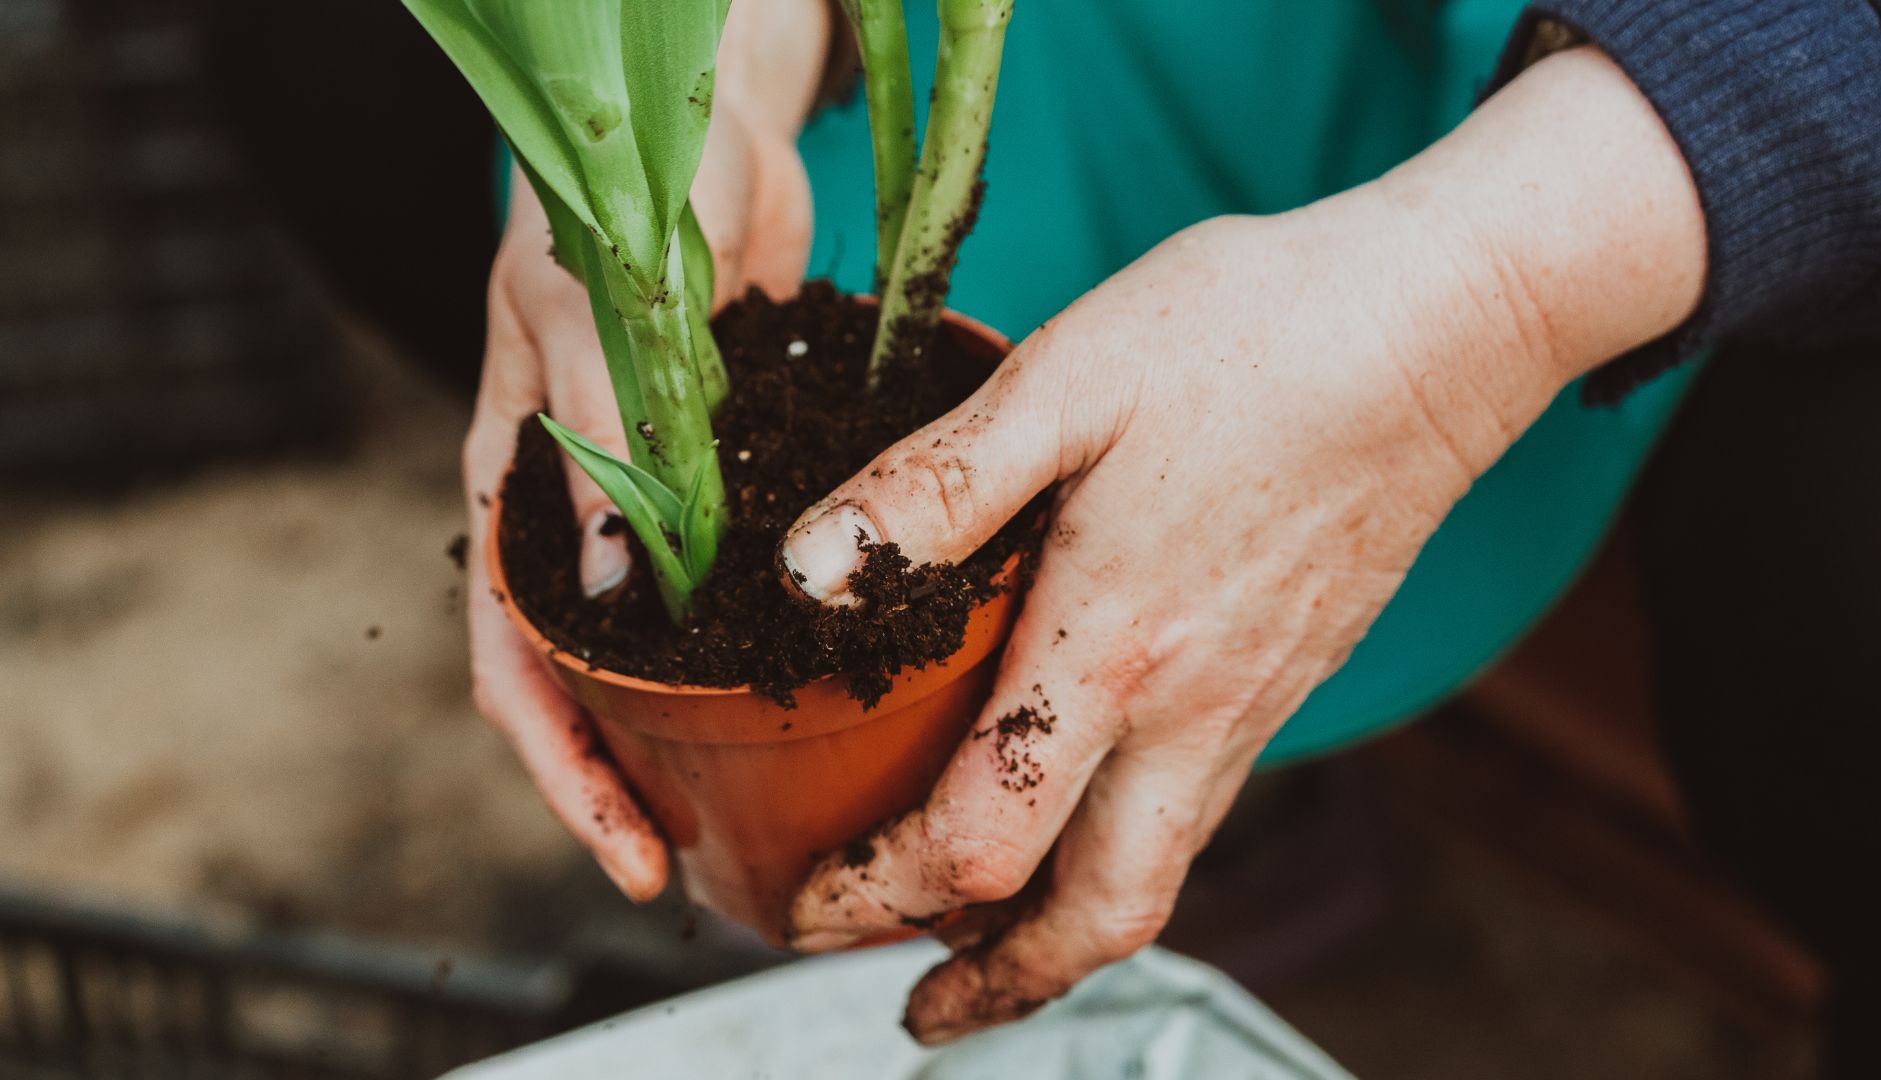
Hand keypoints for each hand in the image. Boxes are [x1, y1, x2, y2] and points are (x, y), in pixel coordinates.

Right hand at [463, 0, 825, 900]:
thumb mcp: (594, 319)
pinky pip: (739, 581)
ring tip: (773, 804)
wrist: (704, 126)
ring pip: (664, 649)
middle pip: (590, 685)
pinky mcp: (729, 476)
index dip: (566, 775)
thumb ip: (605, 445)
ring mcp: (655, 502)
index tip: (631, 857)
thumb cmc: (617, 200)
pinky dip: (766, 639)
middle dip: (634, 781)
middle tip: (710, 863)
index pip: (514, 668)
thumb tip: (613, 595)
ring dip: (701, 728)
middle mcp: (579, 516)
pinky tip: (830, 683)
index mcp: (513, 491)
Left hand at [779, 47, 1705, 1040]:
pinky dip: (1120, 854)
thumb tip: (804, 578)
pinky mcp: (1287, 677)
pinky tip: (1082, 803)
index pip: (982, 845)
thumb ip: (932, 493)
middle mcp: (1192, 711)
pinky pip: (1196, 811)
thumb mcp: (1065, 384)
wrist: (1439, 325)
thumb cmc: (1250, 336)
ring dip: (1058, 936)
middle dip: (996, 987)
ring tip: (981, 941)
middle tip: (918, 1009)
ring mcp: (1253, 705)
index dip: (879, 897)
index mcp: (1114, 649)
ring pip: (1153, 876)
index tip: (808, 907)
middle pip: (1096, 918)